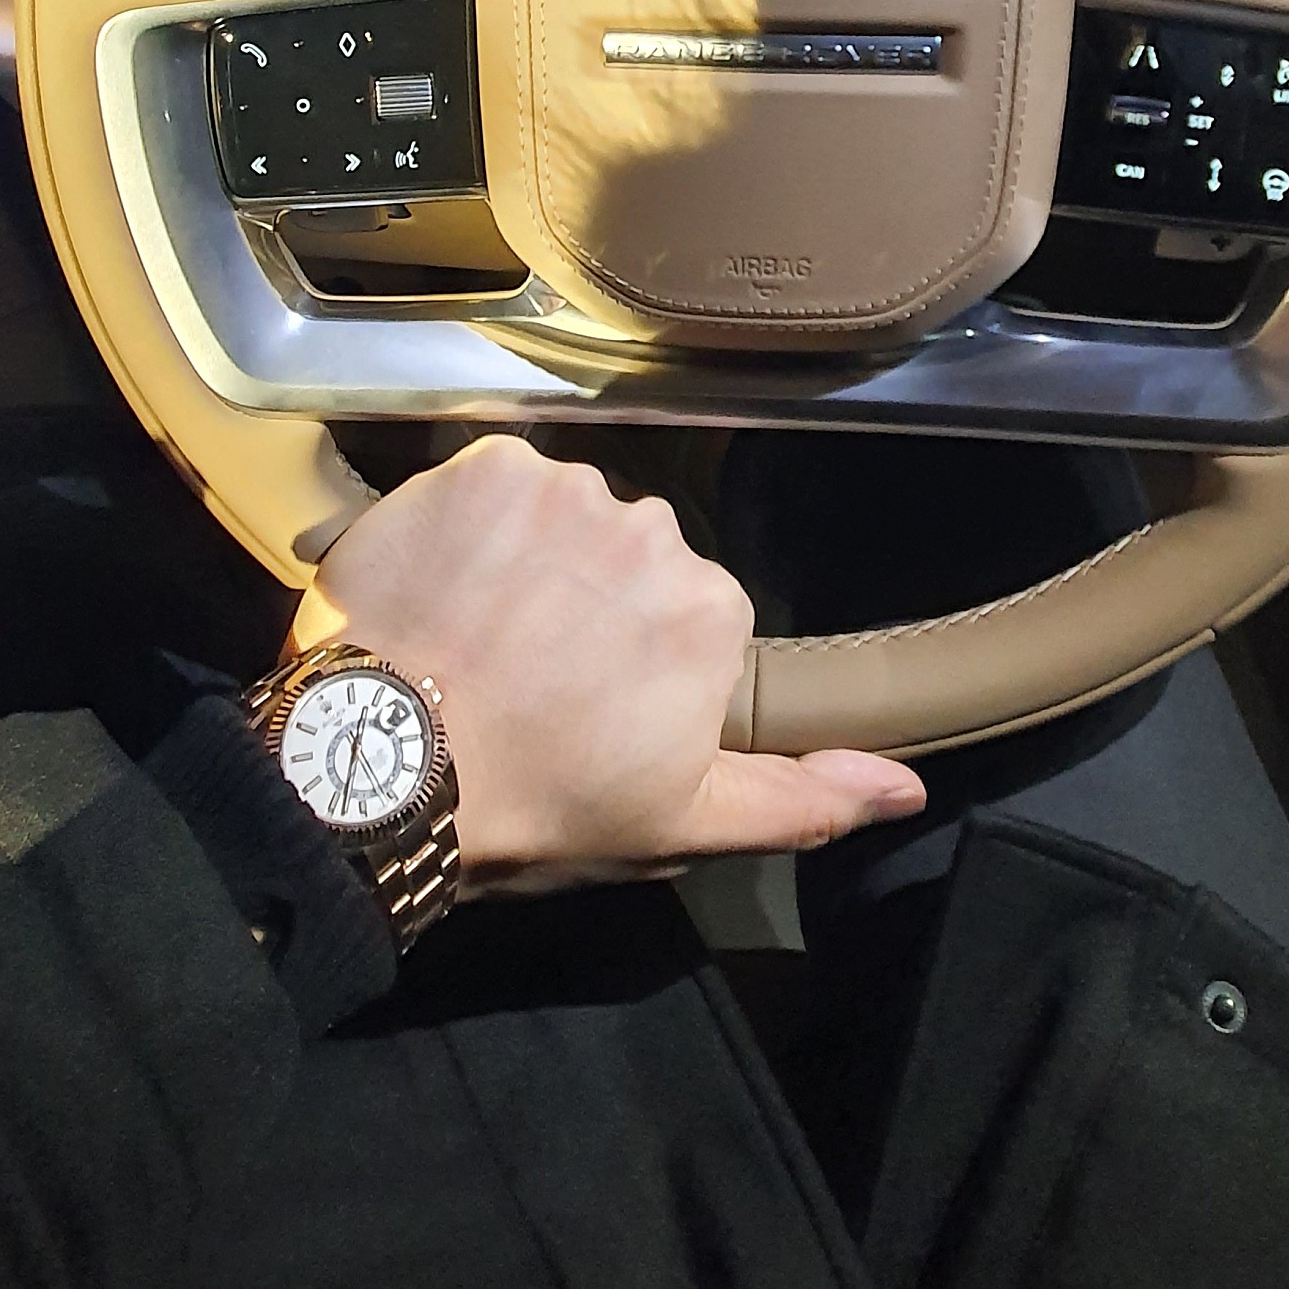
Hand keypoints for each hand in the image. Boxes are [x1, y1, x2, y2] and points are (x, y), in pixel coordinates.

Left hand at [291, 435, 925, 890]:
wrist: (382, 767)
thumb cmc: (539, 803)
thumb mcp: (682, 824)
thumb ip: (803, 796)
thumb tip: (906, 788)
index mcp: (712, 610)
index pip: (689, 616)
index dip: (638, 664)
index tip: (588, 708)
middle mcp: (654, 528)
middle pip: (631, 556)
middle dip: (589, 603)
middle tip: (528, 674)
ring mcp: (564, 490)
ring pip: (564, 517)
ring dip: (530, 560)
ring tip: (475, 633)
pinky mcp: (481, 464)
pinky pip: (493, 482)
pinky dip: (470, 524)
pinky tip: (442, 588)